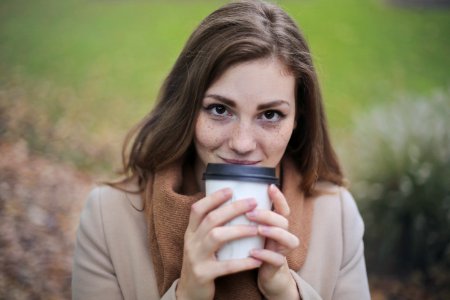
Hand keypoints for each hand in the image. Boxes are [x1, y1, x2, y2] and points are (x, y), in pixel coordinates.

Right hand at [176, 188, 262, 299]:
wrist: (189, 293)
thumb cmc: (201, 263)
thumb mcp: (199, 243)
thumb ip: (209, 228)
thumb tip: (230, 207)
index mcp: (190, 232)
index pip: (197, 209)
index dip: (213, 197)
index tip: (231, 189)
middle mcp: (191, 242)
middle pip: (211, 219)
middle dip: (233, 209)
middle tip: (253, 203)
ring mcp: (195, 258)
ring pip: (216, 237)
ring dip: (239, 230)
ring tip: (256, 229)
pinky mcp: (204, 274)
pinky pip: (225, 266)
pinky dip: (242, 262)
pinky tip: (257, 259)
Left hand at [246, 184, 300, 299]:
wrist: (264, 275)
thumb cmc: (255, 247)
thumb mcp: (251, 230)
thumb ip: (246, 216)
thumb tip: (227, 196)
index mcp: (276, 224)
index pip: (282, 207)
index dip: (279, 197)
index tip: (269, 186)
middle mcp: (283, 235)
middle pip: (283, 220)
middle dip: (268, 215)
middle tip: (250, 213)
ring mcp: (282, 250)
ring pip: (288, 238)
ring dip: (273, 232)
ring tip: (258, 230)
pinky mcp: (278, 266)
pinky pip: (277, 259)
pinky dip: (266, 254)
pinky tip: (253, 252)